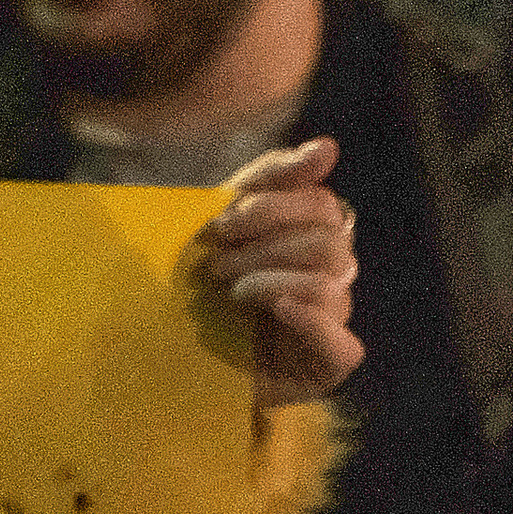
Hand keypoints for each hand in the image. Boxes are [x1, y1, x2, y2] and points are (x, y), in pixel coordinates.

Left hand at [191, 136, 362, 399]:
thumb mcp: (223, 226)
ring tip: (229, 293)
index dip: (272, 208)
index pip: (320, 203)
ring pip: (329, 283)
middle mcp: (332, 276)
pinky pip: (343, 343)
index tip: (220, 225)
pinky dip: (310, 321)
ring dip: (269, 281)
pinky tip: (276, 310)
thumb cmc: (198, 285)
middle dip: (264, 247)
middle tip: (214, 265)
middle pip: (327, 241)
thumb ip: (269, 180)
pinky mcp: (329, 365)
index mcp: (312, 236)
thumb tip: (329, 147)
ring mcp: (333, 321)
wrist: (169, 360)